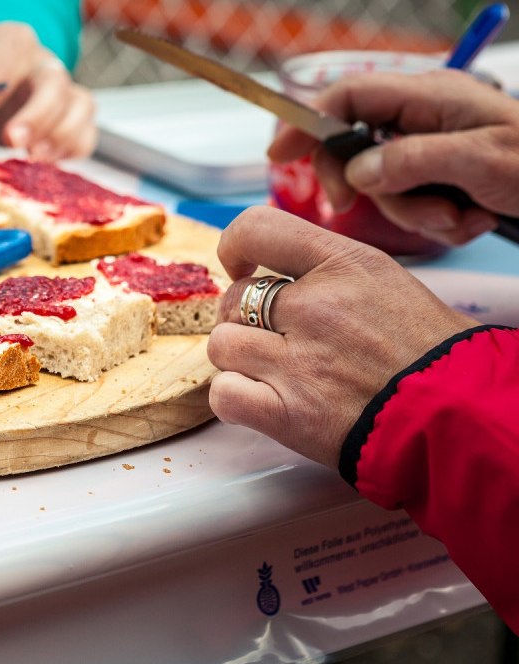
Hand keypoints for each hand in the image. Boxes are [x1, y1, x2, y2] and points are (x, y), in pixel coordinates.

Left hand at [0, 22, 96, 160]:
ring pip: (79, 106)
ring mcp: (61, 89)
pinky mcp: (69, 118)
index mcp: (8, 40)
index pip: (5, 62)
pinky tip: (44, 165)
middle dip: (36, 116)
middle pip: (54, 83)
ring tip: (32, 159)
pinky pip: (86, 133)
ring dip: (60, 136)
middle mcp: (41, 61)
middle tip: (11, 142)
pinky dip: (72, 151)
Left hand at [206, 206, 476, 467]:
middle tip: (272, 338)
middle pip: (233, 298)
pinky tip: (264, 402)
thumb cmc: (429, 354)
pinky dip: (235, 400)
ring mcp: (298, 361)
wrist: (461, 416)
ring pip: (221, 345)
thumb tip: (271, 275)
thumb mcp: (386, 282)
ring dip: (239, 361)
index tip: (240, 267)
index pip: (256, 228)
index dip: (235, 248)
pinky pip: (224, 394)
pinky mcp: (287, 413)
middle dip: (242, 319)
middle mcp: (316, 306)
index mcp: (345, 264)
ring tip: (274, 372)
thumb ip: (326, 273)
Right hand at [269, 70, 518, 245]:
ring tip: (457, 217)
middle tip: (355, 206)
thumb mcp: (479, 161)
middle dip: (362, 185)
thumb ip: (411, 162)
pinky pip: (412, 204)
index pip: (347, 96)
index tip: (280, 155)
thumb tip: (358, 173)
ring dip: (415, 213)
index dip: (307, 122)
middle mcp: (422, 120)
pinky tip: (471, 218)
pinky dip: (437, 220)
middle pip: (355, 149)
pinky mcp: (440, 180)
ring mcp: (430, 151)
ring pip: (384, 186)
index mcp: (427, 97)